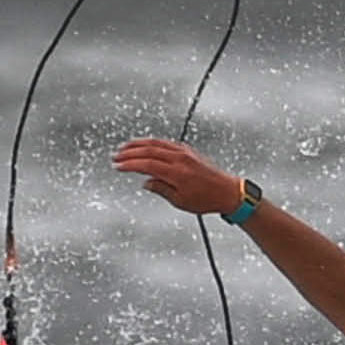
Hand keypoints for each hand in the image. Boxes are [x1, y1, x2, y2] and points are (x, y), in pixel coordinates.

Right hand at [113, 138, 247, 216]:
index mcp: (176, 172)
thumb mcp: (181, 201)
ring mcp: (184, 152)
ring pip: (156, 143)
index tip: (118, 166)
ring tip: (125, 147)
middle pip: (148, 150)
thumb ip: (161, 189)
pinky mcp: (188, 150)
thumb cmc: (208, 199)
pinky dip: (152, 142)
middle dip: (130, 152)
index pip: (146, 164)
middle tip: (116, 156)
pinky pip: (166, 142)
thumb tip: (146, 182)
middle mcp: (179, 158)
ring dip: (139, 144)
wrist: (228, 191)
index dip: (130, 164)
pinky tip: (146, 145)